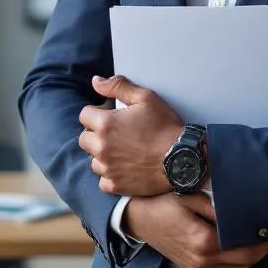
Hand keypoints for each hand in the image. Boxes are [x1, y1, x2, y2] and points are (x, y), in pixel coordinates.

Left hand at [78, 75, 182, 195]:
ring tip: (123, 151)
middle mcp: (101, 147)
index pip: (84, 115)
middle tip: (117, 134)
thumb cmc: (165, 128)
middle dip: (96, 134)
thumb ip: (117, 86)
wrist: (182, 159)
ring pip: (93, 160)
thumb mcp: (145, 98)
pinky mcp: (115, 185)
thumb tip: (96, 81)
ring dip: (103, 156)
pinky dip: (111, 175)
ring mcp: (107, 168)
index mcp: (105, 124)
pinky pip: (103, 180)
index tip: (111, 117)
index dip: (97, 113)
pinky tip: (125, 168)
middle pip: (84, 139)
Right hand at [123, 193, 267, 267]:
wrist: (139, 219)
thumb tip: (243, 210)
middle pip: (246, 261)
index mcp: (204, 242)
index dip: (266, 241)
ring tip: (267, 242)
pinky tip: (247, 250)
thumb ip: (218, 205)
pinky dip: (240, 263)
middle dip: (265, 249)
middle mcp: (204, 261)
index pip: (246, 247)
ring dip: (255, 257)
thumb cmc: (162, 203)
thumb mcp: (190, 196)